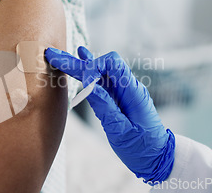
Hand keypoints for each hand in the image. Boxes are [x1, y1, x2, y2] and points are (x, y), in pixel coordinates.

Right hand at [45, 46, 174, 183]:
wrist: (158, 158)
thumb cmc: (143, 147)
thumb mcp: (121, 131)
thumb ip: (105, 107)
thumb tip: (89, 86)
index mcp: (132, 92)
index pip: (111, 64)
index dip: (93, 68)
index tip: (84, 84)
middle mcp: (128, 87)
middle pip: (101, 65)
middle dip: (76, 62)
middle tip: (53, 54)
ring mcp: (123, 92)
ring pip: (99, 71)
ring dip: (79, 64)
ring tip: (58, 56)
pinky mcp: (118, 99)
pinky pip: (102, 80)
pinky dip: (90, 70)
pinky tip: (81, 56)